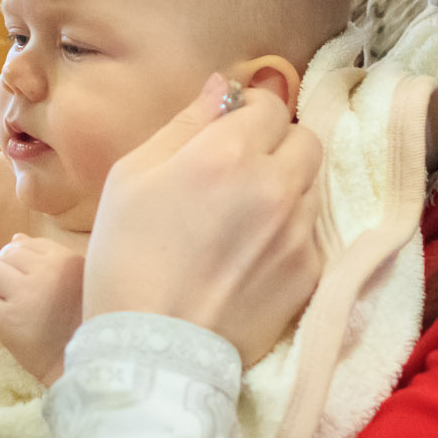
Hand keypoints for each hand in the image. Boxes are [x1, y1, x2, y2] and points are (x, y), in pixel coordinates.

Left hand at [0, 235, 85, 385]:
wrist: (85, 366)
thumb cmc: (82, 325)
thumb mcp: (76, 283)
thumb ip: (49, 259)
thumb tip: (15, 238)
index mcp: (67, 261)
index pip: (26, 244)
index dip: (14, 257)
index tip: (14, 273)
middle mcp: (48, 273)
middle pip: (6, 255)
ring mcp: (28, 295)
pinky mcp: (10, 321)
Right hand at [83, 74, 323, 365]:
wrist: (154, 350)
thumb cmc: (126, 256)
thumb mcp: (132, 176)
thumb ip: (184, 124)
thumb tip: (221, 88)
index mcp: (228, 153)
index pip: (270, 104)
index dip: (250, 112)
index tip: (230, 128)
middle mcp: (276, 185)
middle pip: (305, 138)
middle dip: (278, 143)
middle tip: (242, 169)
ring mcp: (299, 231)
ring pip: (312, 185)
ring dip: (286, 187)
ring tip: (244, 217)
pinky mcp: (309, 273)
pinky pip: (310, 233)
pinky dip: (287, 233)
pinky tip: (250, 256)